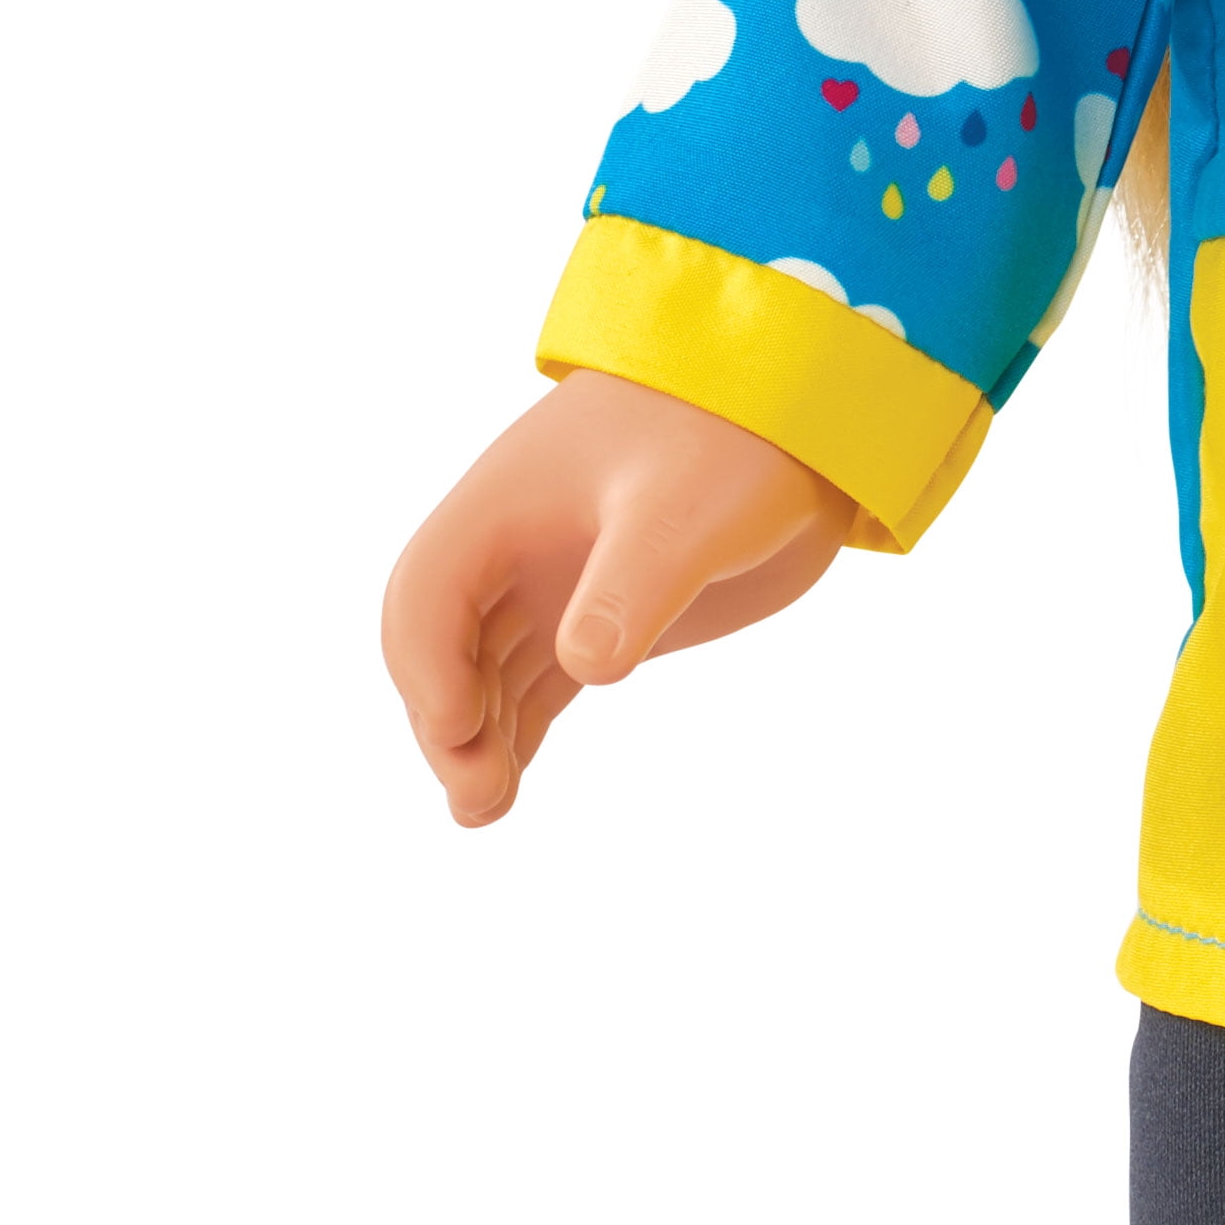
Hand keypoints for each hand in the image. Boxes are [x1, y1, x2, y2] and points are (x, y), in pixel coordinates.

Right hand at [379, 371, 854, 829]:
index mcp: (505, 503)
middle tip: (482, 800)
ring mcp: (554, 583)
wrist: (799, 414)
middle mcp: (513, 547)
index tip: (461, 730)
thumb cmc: (734, 439)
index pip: (426, 592)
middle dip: (446, 723)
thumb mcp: (686, 509)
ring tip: (488, 811)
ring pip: (482, 672)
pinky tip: (511, 784)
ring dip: (475, 739)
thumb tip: (586, 666)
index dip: (425, 665)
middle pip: (441, 645)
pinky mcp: (603, 615)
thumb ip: (633, 582)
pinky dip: (515, 731)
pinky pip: (532, 682)